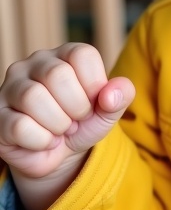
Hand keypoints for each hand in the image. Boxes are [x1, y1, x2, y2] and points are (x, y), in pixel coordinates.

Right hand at [0, 43, 134, 183]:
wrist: (58, 155)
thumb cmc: (82, 123)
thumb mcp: (108, 111)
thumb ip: (120, 96)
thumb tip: (115, 92)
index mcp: (65, 54)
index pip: (82, 55)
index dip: (94, 85)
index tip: (93, 103)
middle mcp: (34, 63)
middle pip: (58, 75)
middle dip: (76, 107)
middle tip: (75, 119)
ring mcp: (11, 86)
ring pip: (34, 97)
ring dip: (57, 124)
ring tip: (59, 129)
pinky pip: (19, 126)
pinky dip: (41, 141)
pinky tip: (43, 140)